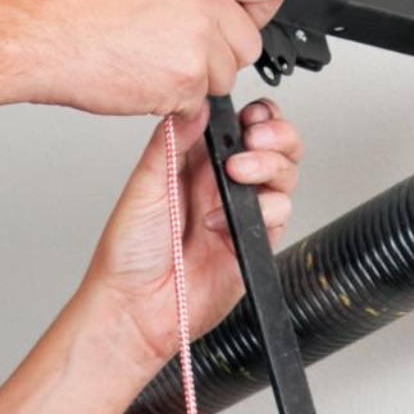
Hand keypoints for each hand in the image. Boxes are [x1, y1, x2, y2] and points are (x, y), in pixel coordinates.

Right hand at [11, 0, 291, 117]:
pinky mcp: (184, 82)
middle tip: (177, 47)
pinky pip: (197, 101)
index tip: (242, 16)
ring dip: (196, 78)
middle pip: (249, 41)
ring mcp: (197, 43)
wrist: (39, 34)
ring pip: (225, 76)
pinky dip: (173, 99)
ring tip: (151, 59)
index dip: (257, 7)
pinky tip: (142, 76)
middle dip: (221, 52)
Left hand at [81, 98, 303, 369]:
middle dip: (276, 134)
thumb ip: (172, 143)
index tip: (249, 115)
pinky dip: (264, 209)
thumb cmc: (129, 254)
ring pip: (284, 174)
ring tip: (240, 173)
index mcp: (194, 163)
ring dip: (270, 165)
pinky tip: (226, 221)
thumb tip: (196, 105)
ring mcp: (239, 212)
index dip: (254, 115)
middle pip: (273, 145)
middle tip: (256, 138)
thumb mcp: (144, 186)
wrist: (136, 307)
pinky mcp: (253, 242)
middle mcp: (221, 184)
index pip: (238, 125)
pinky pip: (280, 213)